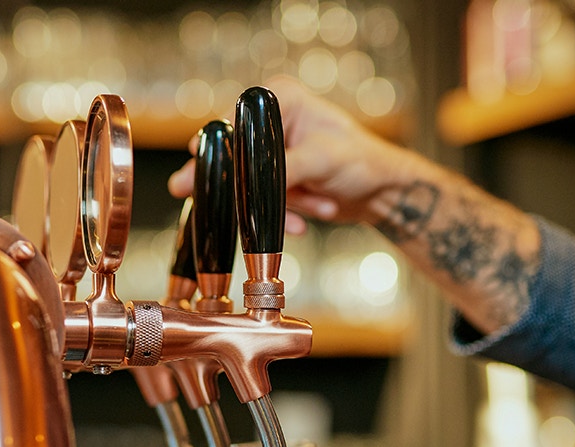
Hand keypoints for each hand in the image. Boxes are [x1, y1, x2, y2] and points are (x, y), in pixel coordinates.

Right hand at [167, 76, 418, 234]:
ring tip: (316, 205)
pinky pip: (262, 199)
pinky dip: (284, 212)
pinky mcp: (276, 175)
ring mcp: (272, 149)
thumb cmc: (361, 162)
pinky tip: (306, 220)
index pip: (233, 125)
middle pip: (236, 157)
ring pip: (250, 184)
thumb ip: (276, 172)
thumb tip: (238, 184)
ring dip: (281, 204)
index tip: (193, 174)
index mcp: (278, 97)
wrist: (381, 191)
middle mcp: (271, 119)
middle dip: (247, 189)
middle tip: (212, 201)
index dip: (215, 153)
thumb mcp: (318, 161)